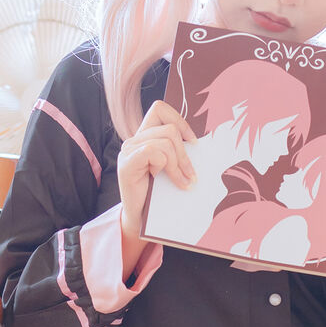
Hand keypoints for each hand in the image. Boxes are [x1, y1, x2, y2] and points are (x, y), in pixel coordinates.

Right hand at [117, 99, 196, 242]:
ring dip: (178, 165)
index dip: (179, 120)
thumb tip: (199, 144)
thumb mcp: (171, 167)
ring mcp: (128, 150)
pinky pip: (152, 152)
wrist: (140, 218)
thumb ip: (177, 151)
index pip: (160, 108)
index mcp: (145, 136)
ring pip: (165, 142)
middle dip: (185, 154)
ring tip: (180, 182)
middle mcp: (134, 140)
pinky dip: (164, 167)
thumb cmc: (157, 193)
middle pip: (170, 129)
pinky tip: (160, 179)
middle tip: (190, 174)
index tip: (192, 142)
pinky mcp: (126, 163)